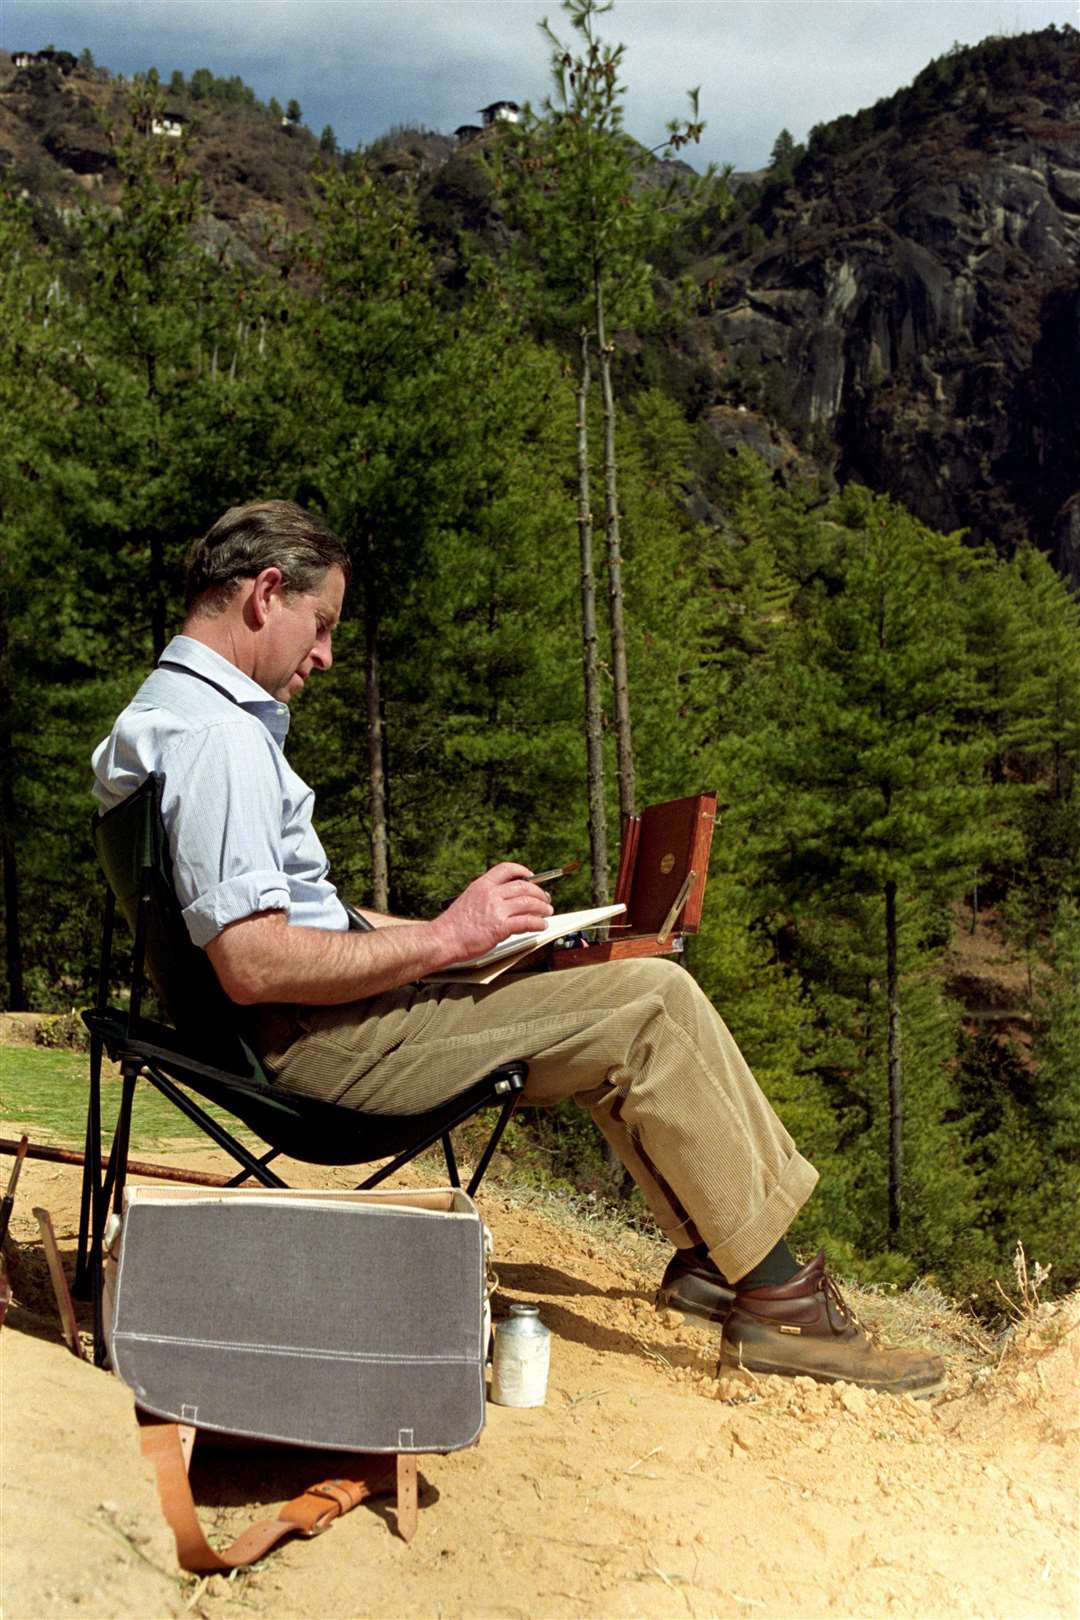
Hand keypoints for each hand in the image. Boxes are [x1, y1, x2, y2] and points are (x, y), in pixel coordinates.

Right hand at [435, 863, 553, 961]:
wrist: (443, 939)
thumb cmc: (453, 925)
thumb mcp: (468, 900)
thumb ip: (486, 897)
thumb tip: (504, 899)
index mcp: (481, 885)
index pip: (507, 869)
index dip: (522, 871)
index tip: (531, 876)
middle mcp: (490, 894)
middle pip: (524, 886)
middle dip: (539, 892)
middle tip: (545, 898)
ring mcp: (496, 910)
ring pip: (529, 903)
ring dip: (542, 907)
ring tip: (547, 912)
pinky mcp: (500, 927)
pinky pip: (527, 922)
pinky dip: (538, 923)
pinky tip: (541, 925)